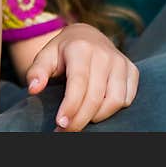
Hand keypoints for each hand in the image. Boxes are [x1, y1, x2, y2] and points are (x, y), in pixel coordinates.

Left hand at [24, 23, 138, 131]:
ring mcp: (121, 62)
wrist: (86, 36)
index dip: (71, 106)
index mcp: (81, 49)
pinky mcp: (132, 70)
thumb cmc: (62, 51)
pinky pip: (127, 98)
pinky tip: (97, 111)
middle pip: (95, 96)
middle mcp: (104, 54)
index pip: (78, 83)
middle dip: (80, 118)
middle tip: (66, 131)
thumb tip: (33, 89)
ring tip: (81, 119)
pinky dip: (113, 110)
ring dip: (97, 116)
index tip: (61, 124)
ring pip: (114, 100)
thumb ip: (37, 71)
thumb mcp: (46, 56)